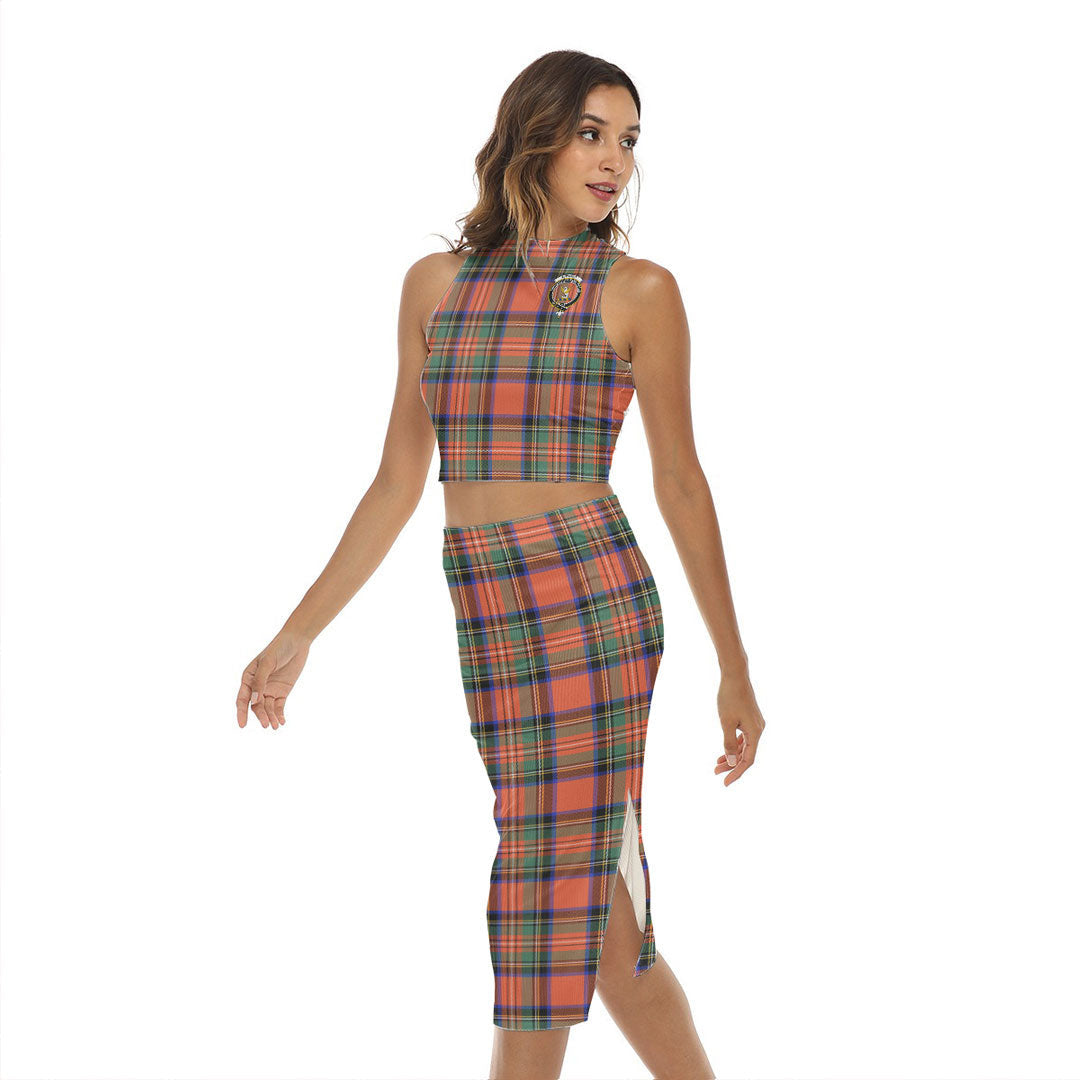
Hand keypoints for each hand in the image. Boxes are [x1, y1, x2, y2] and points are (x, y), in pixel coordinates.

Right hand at [236, 631, 310, 729]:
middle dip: (260, 715)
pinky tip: (282, 722)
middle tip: (266, 725)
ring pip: (268, 708)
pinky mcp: (282, 691)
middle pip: (256, 705)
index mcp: (248, 678)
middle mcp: (257, 686)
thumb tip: (253, 701)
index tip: (242, 725)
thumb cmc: (278, 649)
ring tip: (276, 726)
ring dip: (271, 717)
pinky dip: (279, 714)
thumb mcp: (267, 663)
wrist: (297, 642)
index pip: (243, 698)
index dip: (241, 712)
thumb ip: (259, 682)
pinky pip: (279, 706)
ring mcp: (269, 689)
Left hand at [714, 669, 764, 785]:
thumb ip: (729, 743)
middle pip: (747, 754)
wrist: (735, 675)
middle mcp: (759, 729)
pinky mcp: (750, 719)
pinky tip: (725, 751)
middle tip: (716, 773)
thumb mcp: (726, 722)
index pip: (748, 760)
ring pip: (745, 746)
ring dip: (732, 756)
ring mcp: (755, 724)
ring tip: (717, 764)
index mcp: (755, 732)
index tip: (725, 783)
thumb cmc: (729, 697)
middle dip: (732, 765)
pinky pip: (744, 738)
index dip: (736, 772)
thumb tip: (732, 763)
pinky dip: (735, 745)